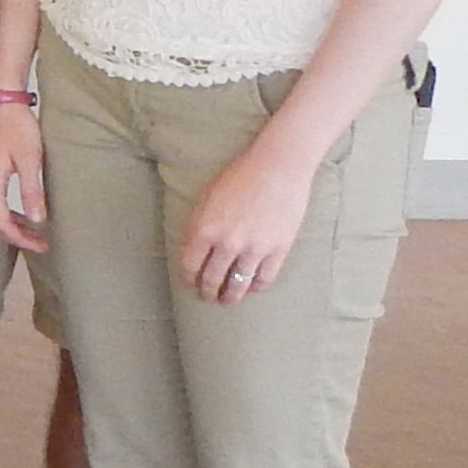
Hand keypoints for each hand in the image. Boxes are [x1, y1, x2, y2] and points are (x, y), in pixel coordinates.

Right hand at [0, 104, 49, 253]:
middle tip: (39, 243)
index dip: (21, 239)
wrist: (1, 103)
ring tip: (32, 232)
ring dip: (10, 226)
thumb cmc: (15, 126)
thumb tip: (36, 219)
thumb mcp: (30, 160)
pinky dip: (5, 213)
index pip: (2, 223)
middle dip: (16, 237)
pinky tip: (21, 212)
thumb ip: (32, 191)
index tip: (40, 245)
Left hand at [179, 133, 316, 306]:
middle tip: (207, 297)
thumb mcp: (207, 198)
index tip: (190, 283)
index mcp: (204, 229)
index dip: (189, 279)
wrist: (278, 167)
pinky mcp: (278, 250)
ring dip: (230, 297)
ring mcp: (254, 249)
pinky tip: (251, 287)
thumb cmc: (239, 176)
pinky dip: (255, 287)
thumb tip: (194, 251)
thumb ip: (198, 226)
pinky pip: (264, 279)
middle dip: (207, 292)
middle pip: (212, 280)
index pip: (189, 266)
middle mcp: (227, 244)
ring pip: (238, 285)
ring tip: (228, 300)